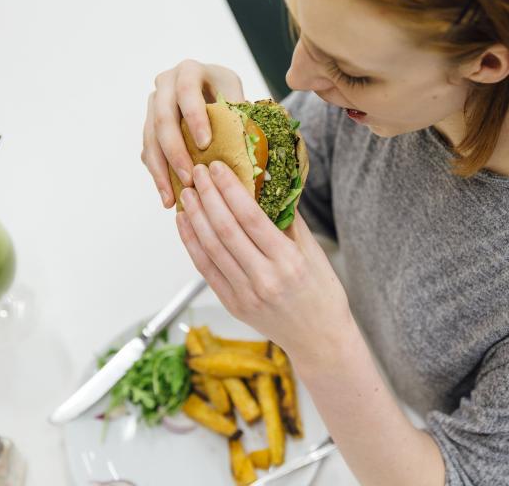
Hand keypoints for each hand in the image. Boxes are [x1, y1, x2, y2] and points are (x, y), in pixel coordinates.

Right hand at [141, 60, 245, 207]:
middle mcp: (165, 85)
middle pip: (163, 119)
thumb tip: (252, 145)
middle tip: (189, 178)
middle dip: (175, 151)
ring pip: (150, 139)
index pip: (187, 92)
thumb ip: (239, 111)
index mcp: (189, 71)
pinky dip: (157, 174)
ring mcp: (153, 106)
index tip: (205, 144)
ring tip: (173, 197)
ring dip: (161, 170)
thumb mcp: (236, 94)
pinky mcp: (149, 126)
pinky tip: (168, 196)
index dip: (194, 118)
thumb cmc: (227, 92)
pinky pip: (148, 151)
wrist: (209, 87)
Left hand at [175, 161, 352, 360]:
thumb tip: (269, 188)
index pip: (250, 217)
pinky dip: (192, 244)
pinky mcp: (233, 305)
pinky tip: (185, 224)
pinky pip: (206, 270)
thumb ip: (291, 222)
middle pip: (225, 229)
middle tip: (197, 172)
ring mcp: (245, 294)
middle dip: (208, 196)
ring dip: (195, 217)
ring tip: (188, 194)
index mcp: (288, 261)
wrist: (320, 341)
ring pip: (211, 248)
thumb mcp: (315, 254)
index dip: (229, 189)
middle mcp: (264, 278)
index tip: (217, 168)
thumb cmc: (323, 296)